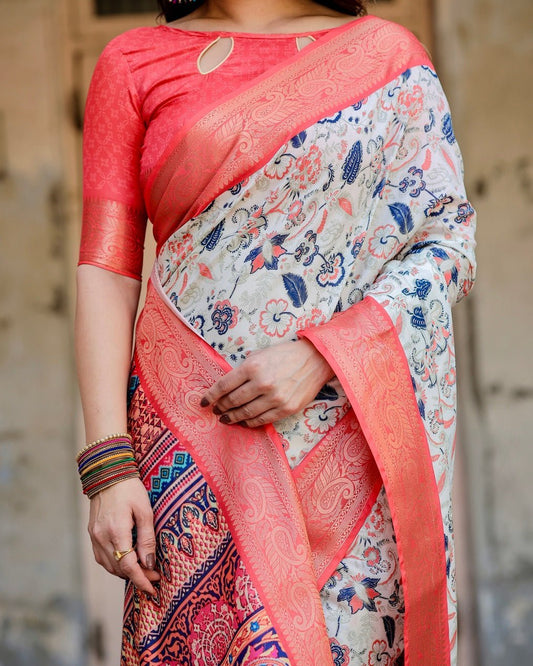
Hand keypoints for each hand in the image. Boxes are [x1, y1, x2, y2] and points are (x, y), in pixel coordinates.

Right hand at [88, 477, 159, 594]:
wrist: (108, 474)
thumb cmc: (130, 490)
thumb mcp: (145, 511)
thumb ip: (147, 539)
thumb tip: (149, 564)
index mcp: (116, 531)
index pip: (129, 566)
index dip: (142, 580)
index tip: (153, 588)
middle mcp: (101, 537)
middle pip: (119, 569)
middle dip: (137, 576)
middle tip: (154, 577)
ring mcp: (94, 537)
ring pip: (109, 566)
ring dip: (125, 572)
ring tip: (143, 571)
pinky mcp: (92, 534)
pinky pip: (102, 558)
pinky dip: (115, 564)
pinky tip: (127, 562)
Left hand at [201, 339, 333, 427]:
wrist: (315, 360)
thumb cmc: (285, 354)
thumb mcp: (261, 354)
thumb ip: (244, 368)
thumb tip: (227, 384)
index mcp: (252, 366)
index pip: (224, 385)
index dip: (211, 395)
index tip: (204, 402)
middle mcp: (262, 383)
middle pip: (232, 401)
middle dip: (221, 407)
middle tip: (216, 410)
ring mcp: (275, 398)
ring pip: (245, 413)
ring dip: (232, 417)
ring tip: (225, 418)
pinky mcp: (286, 409)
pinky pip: (262, 420)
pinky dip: (249, 423)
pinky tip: (243, 421)